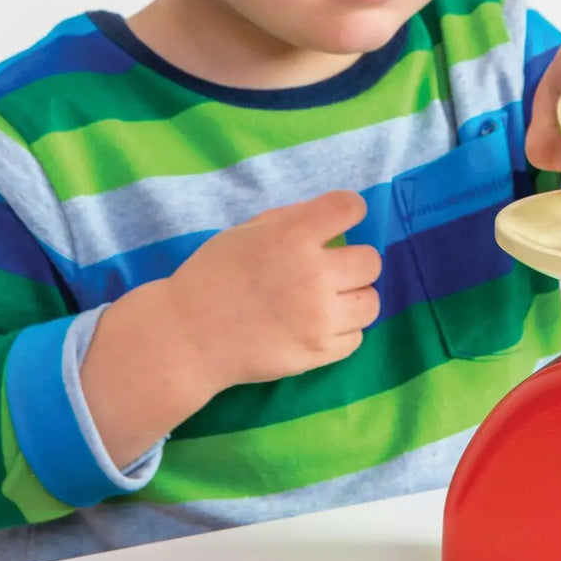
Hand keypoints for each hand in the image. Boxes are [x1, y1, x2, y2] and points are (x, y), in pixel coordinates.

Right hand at [163, 190, 381, 392]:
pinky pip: (357, 337)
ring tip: (329, 300)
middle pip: (370, 260)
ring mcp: (319, 318)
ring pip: (371, 302)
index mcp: (292, 236)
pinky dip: (342, 330)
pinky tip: (317, 325)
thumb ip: (290, 219)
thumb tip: (328, 219)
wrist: (189, 337)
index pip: (349, 208)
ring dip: (353, 297)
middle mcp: (313, 275)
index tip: (341, 218)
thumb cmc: (213, 275)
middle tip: (331, 268)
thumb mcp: (246, 232)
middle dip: (353, 261)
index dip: (350, 209)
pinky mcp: (319, 353)